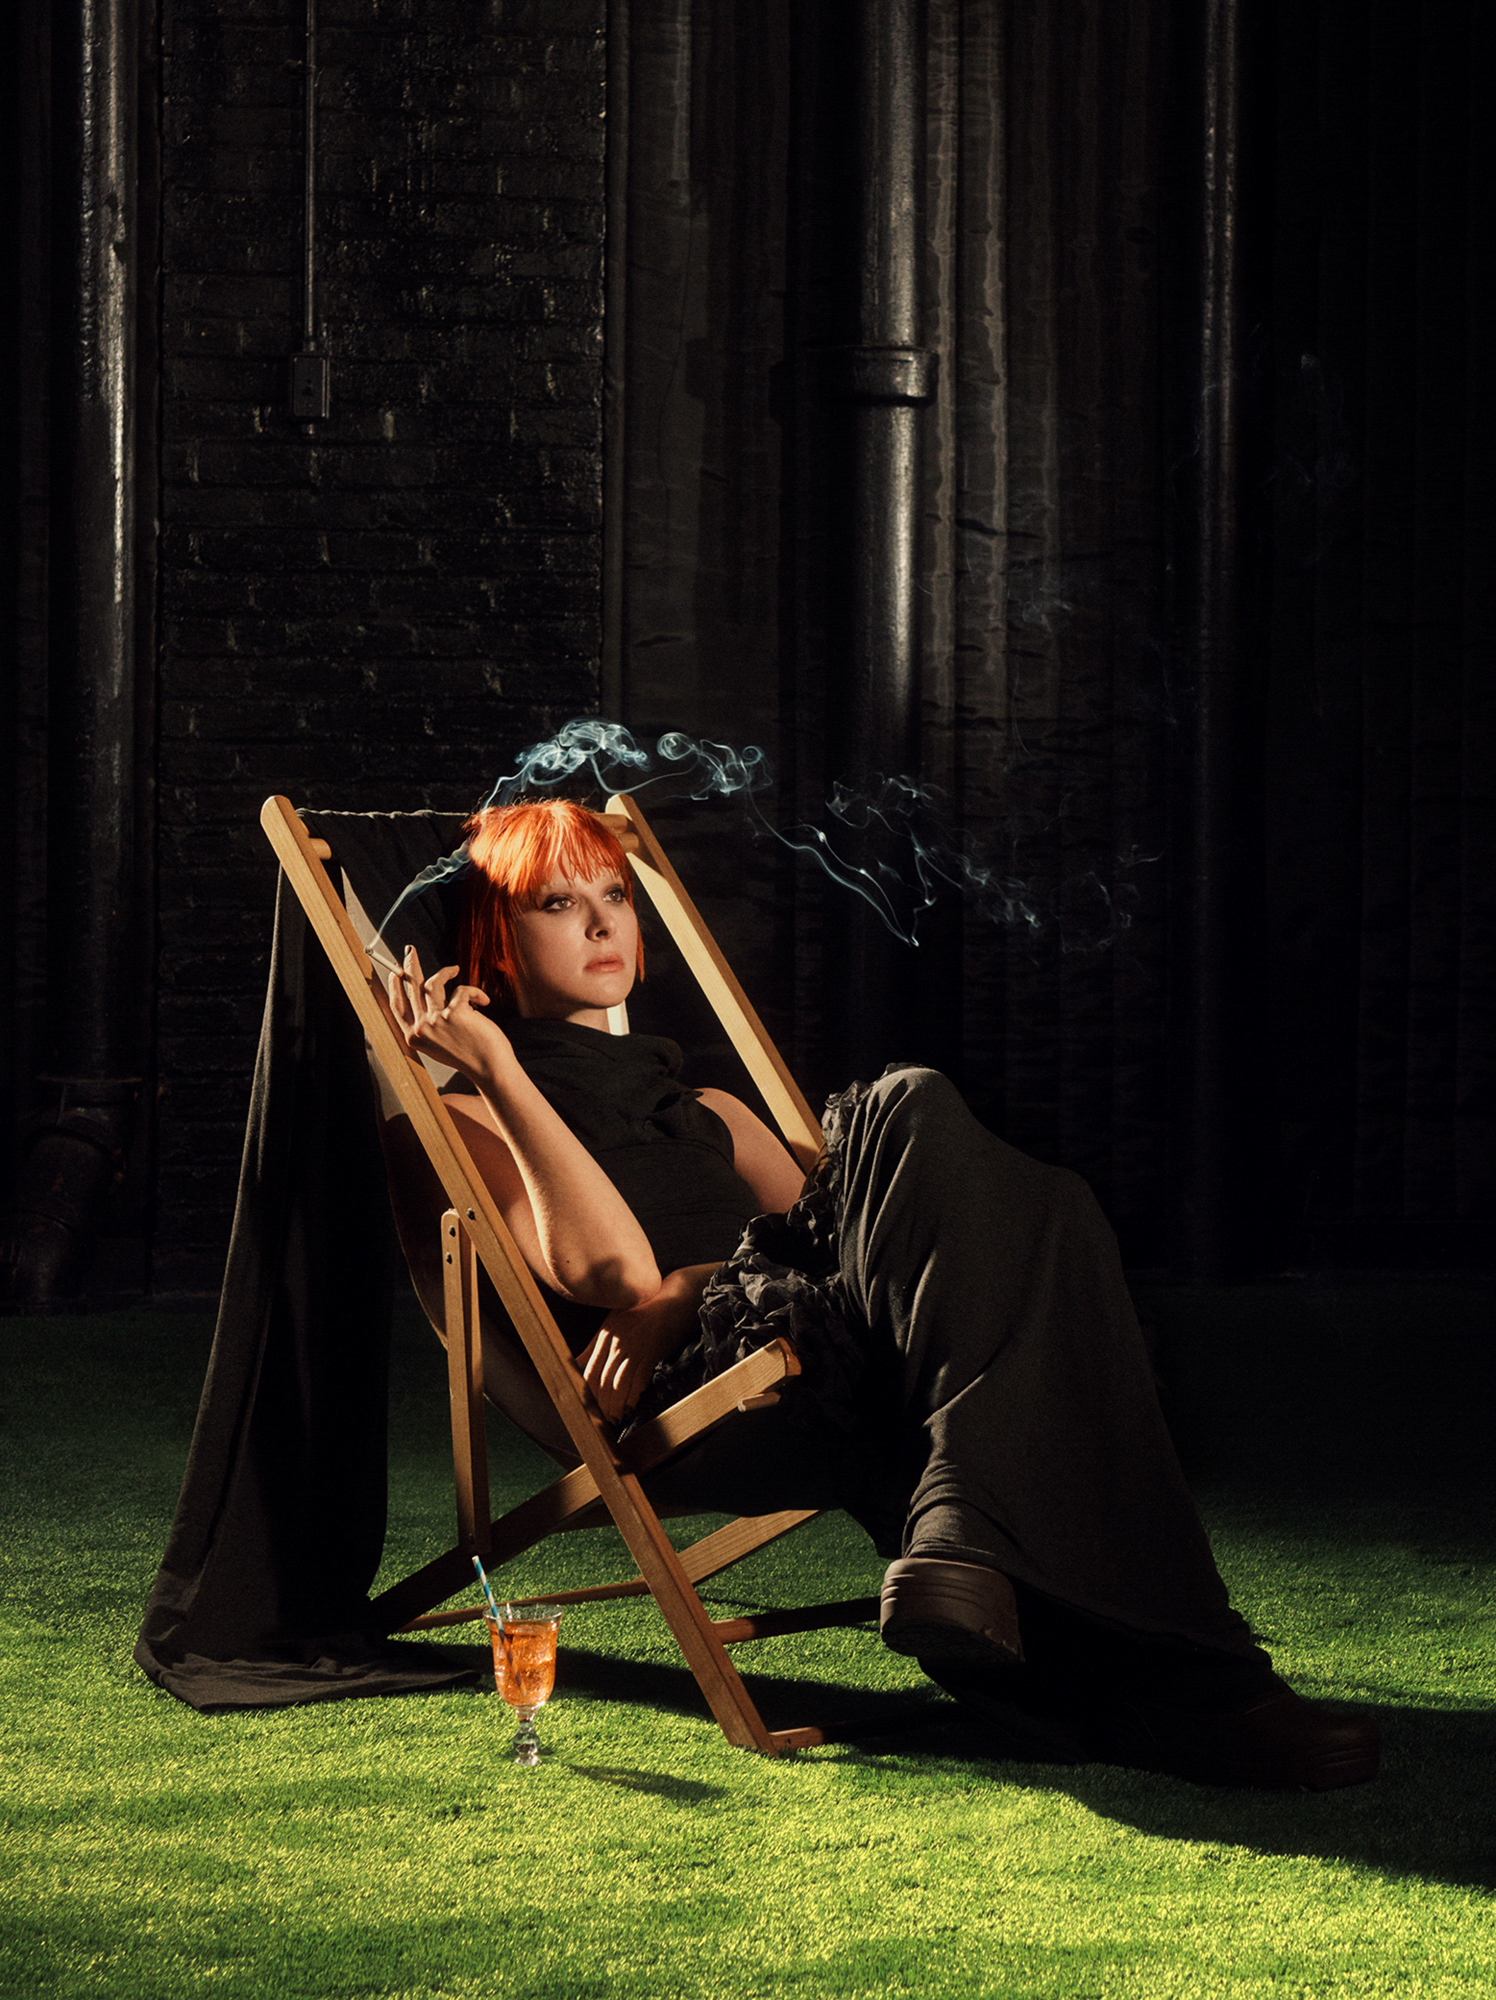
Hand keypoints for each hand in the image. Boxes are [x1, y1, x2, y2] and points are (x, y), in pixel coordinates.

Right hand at [387, 946, 504, 1080]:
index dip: (394, 986)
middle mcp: (421, 1029)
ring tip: (454, 970)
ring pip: (432, 982)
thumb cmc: (470, 1055)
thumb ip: (430, 1024)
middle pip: (410, 988)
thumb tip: (427, 995)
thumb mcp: (440, 1042)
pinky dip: (475, 992)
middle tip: (411, 951)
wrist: (489, 1068)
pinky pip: (462, 989)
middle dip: (410, 965)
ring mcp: (436, 1020)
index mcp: (414, 1037)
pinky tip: (483, 1000)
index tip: (395, 972)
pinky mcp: (455, 1013)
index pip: (397, 1006)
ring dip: (444, 971)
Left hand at [578, 1263, 717, 1422]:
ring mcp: (634, 1347)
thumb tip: (573, 1366)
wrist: (676, 1298)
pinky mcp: (652, 1352)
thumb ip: (595, 1346)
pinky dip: (633, 1398)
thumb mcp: (615, 1323)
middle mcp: (616, 1341)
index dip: (587, 1394)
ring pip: (618, 1384)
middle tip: (601, 1422)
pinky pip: (638, 1380)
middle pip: (602, 1381)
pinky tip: (631, 1409)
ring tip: (615, 1420)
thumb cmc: (645, 1311)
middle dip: (601, 1405)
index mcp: (604, 1335)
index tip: (588, 1409)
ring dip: (616, 1406)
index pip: (589, 1371)